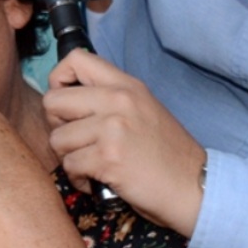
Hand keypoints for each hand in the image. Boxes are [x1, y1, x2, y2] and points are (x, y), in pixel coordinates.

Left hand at [43, 50, 204, 235]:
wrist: (193, 187)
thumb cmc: (167, 155)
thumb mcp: (143, 110)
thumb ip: (110, 99)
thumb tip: (67, 100)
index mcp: (127, 85)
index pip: (75, 59)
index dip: (59, 81)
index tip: (67, 106)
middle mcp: (118, 100)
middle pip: (53, 101)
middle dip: (57, 126)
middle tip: (76, 142)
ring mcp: (113, 128)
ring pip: (57, 138)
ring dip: (69, 158)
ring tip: (91, 165)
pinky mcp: (108, 158)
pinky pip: (69, 165)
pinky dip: (79, 179)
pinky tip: (97, 181)